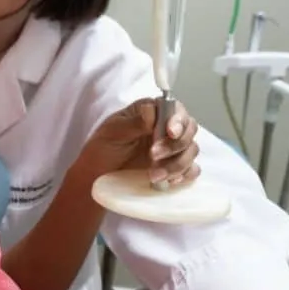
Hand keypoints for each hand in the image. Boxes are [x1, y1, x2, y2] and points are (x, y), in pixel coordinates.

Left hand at [80, 98, 200, 185]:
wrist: (97, 175)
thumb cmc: (102, 148)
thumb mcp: (113, 133)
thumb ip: (134, 122)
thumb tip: (151, 109)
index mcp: (151, 113)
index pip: (175, 109)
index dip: (177, 119)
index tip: (170, 132)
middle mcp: (165, 128)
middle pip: (189, 129)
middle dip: (175, 144)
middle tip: (153, 156)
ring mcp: (172, 148)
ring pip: (191, 150)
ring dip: (177, 163)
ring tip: (154, 175)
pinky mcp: (174, 167)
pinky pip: (191, 170)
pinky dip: (184, 175)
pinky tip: (169, 181)